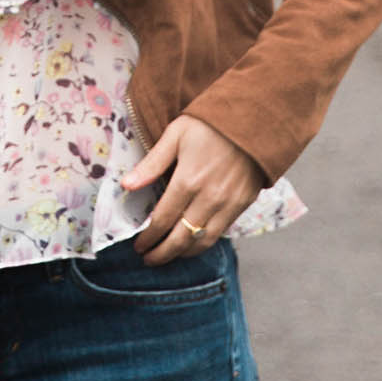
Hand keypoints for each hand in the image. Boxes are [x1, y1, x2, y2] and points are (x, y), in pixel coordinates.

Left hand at [121, 116, 262, 264]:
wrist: (254, 121)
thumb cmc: (210, 124)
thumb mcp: (176, 134)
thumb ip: (152, 163)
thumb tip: (127, 185)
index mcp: (188, 180)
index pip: (162, 220)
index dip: (148, 237)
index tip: (138, 245)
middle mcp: (208, 198)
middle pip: (180, 238)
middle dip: (161, 253)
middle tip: (148, 259)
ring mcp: (227, 205)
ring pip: (201, 242)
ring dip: (182, 254)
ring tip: (168, 256)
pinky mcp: (241, 206)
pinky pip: (220, 233)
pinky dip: (203, 244)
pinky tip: (192, 244)